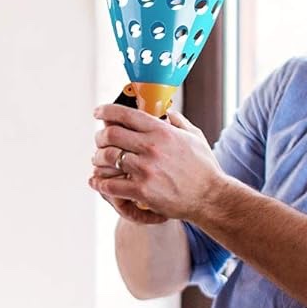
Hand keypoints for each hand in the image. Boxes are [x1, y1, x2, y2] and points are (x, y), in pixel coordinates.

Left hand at [90, 105, 221, 220]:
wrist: (210, 196)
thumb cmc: (203, 168)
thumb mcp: (195, 137)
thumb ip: (178, 122)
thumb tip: (167, 112)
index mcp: (162, 131)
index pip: (126, 114)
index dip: (107, 111)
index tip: (98, 112)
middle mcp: (151, 147)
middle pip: (110, 134)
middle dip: (99, 136)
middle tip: (99, 140)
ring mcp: (145, 169)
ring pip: (107, 157)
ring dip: (97, 158)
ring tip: (98, 161)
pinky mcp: (141, 190)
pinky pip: (110, 184)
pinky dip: (99, 183)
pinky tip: (96, 182)